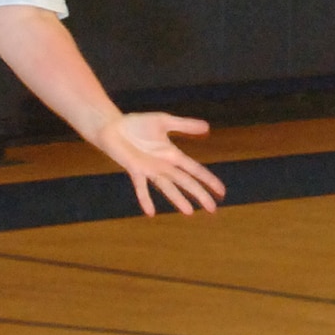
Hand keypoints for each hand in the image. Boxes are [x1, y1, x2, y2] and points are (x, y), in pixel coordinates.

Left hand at [96, 112, 225, 215]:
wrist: (112, 127)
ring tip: (189, 213)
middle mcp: (163, 166)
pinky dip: (145, 199)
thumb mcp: (164, 121)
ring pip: (168, 187)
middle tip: (212, 209)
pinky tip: (151, 213)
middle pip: (185, 182)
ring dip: (178, 200)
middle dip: (199, 195)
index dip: (208, 180)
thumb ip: (185, 125)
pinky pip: (141, 187)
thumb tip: (208, 127)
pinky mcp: (135, 169)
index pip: (195, 170)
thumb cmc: (137, 124)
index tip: (221, 192)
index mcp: (172, 155)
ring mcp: (149, 170)